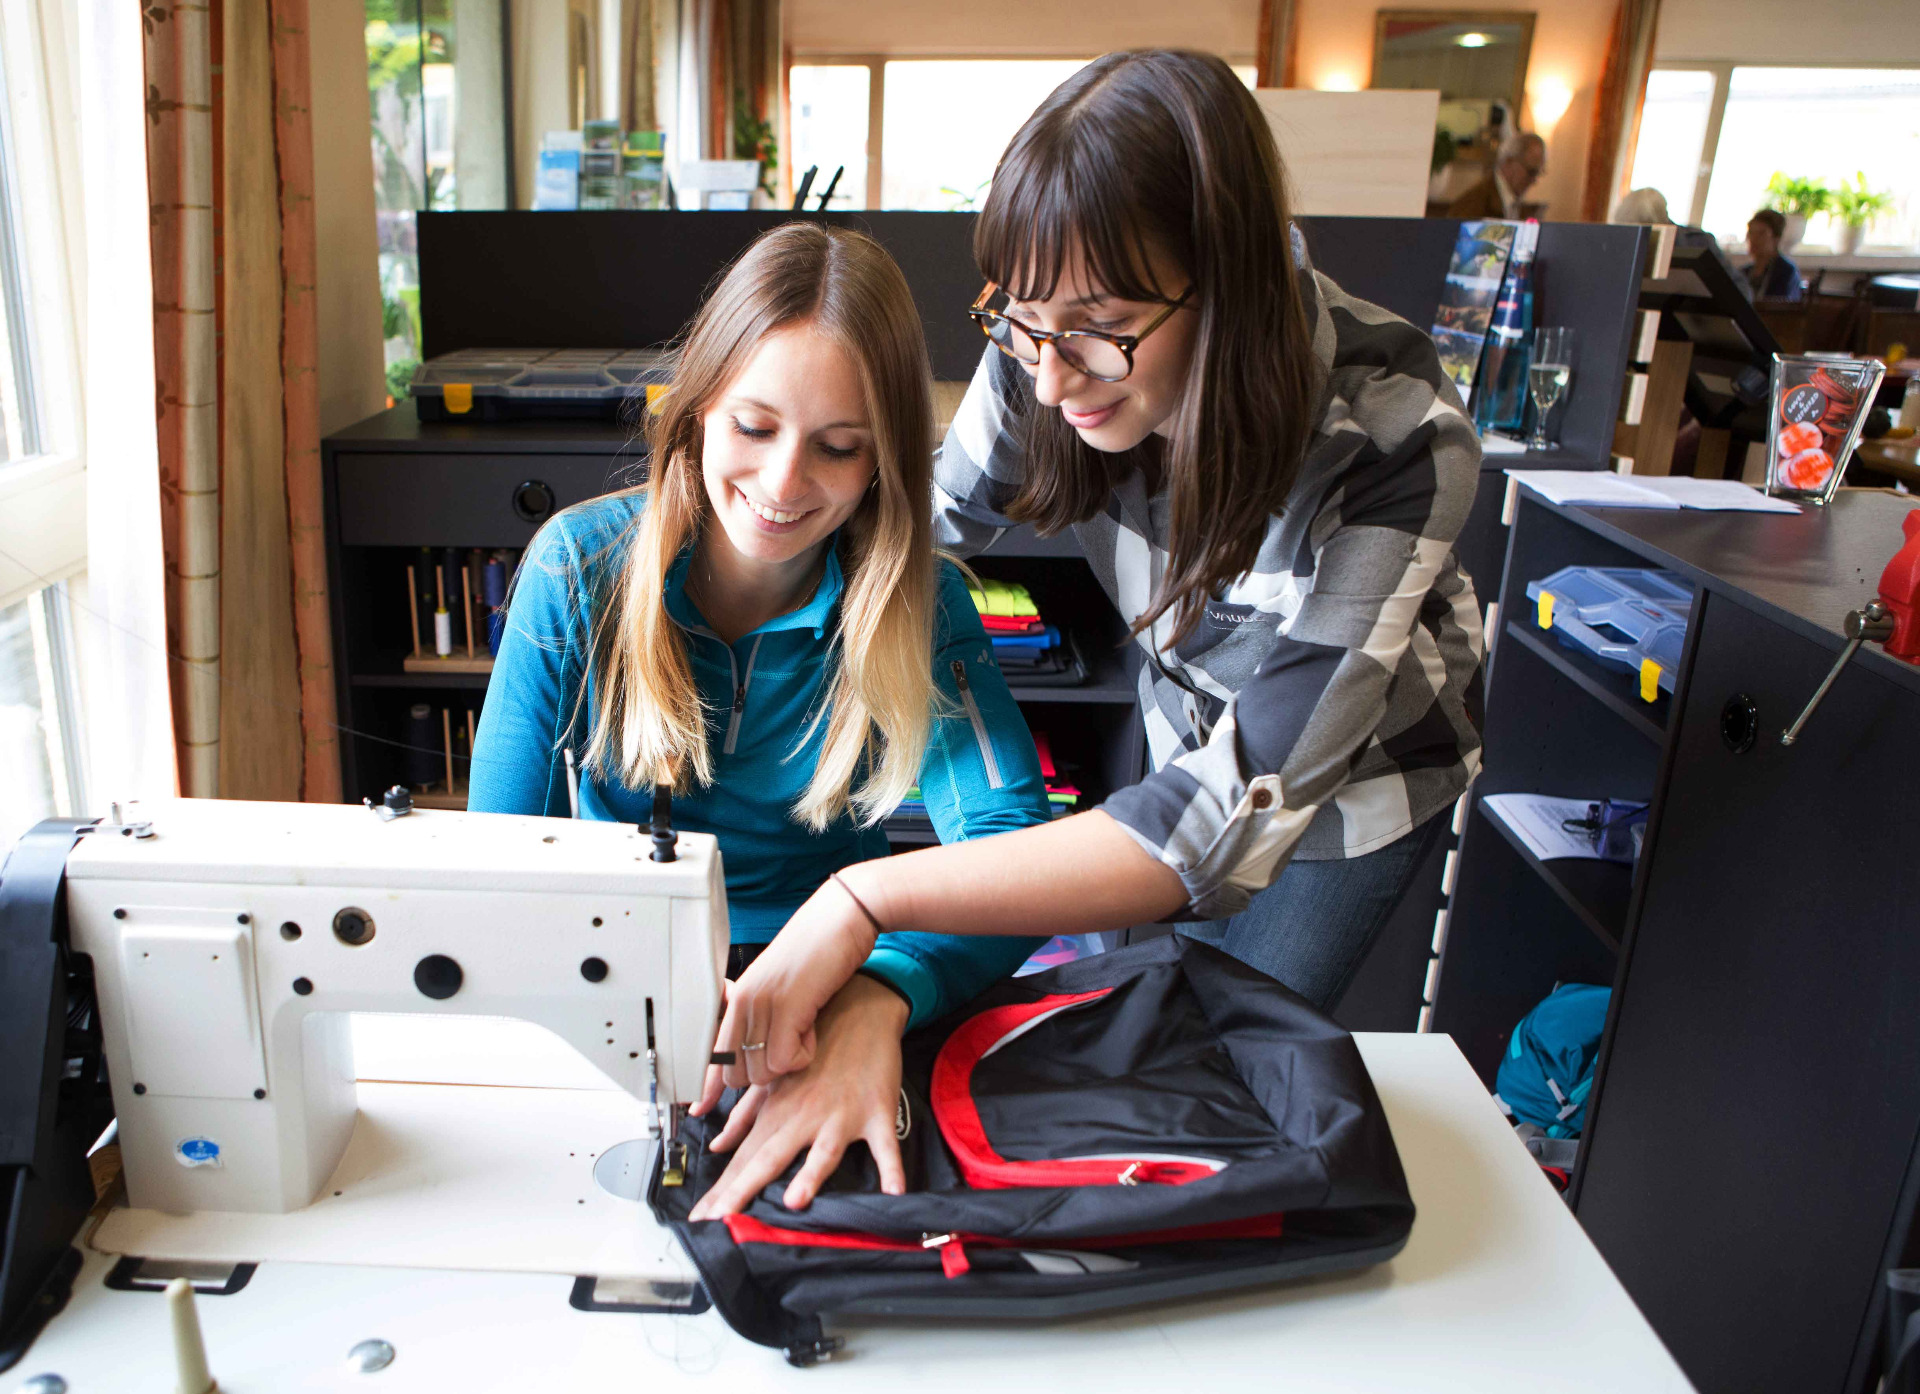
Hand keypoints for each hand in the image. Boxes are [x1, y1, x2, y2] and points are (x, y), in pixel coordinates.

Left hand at [686, 974, 909, 1218]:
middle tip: (720, 1222)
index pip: (743, 1158)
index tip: (700, 1218)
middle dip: (742, 1192)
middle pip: (769, 1159)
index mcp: (778, 1112)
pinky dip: (891, 1166)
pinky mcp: (877, 1113)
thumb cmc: (817, 1048)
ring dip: (810, 1176)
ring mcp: (841, 1116)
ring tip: (794, 1202)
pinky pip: (885, 1145)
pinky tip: (894, 1190)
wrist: (860, 1010)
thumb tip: (717, 1146)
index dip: (720, 1190)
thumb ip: (745, 1116)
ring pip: (823, 1151)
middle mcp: (804, 1117)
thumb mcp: (776, 1079)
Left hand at [703, 875, 880, 1091]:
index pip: (712, 1052)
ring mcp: (763, 1005)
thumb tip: (754, 1052)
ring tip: (804, 1030)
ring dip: (789, 1062)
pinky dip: (805, 1054)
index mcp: (737, 997)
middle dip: (766, 1073)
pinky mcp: (788, 1007)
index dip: (707, 1085)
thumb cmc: (817, 951)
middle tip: (790, 1046)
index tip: (699, 1107)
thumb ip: (762, 1014)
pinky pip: (787, 1060)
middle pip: (738, 1073)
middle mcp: (743, 1002)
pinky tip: (813, 1028)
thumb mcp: (778, 985)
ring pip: (762, 1072)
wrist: (843, 919)